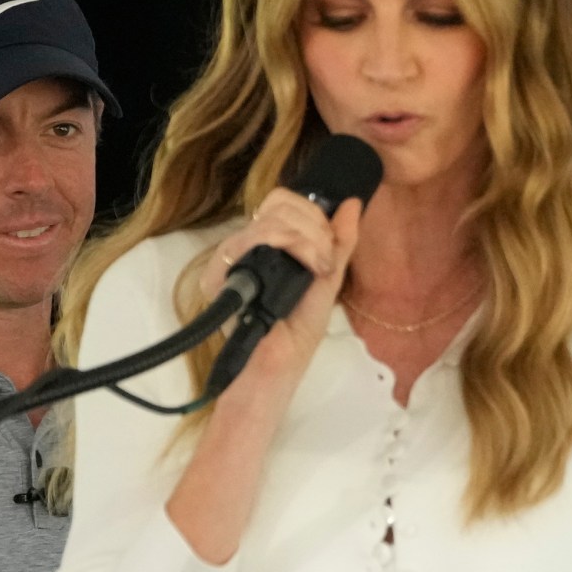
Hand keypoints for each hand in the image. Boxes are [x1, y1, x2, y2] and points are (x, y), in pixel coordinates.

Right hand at [200, 190, 364, 404]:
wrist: (278, 369)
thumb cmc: (296, 335)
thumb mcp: (328, 281)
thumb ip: (340, 242)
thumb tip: (351, 203)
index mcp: (266, 246)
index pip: (282, 202)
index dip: (312, 214)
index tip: (330, 248)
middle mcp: (245, 248)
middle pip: (276, 203)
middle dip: (314, 226)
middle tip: (325, 261)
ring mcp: (230, 260)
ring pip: (268, 219)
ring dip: (307, 238)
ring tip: (318, 269)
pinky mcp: (220, 274)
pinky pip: (251, 239)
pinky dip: (288, 244)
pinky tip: (306, 268)